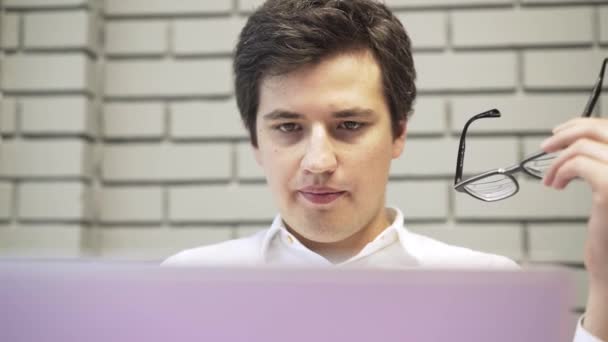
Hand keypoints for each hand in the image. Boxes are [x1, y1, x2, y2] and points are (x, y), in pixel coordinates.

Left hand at [541, 117, 607, 339]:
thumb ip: (603, 166)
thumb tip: (581, 144)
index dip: (585, 126)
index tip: (563, 132)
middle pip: (603, 129)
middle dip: (569, 132)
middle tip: (548, 145)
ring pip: (585, 145)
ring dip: (559, 159)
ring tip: (551, 177)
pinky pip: (577, 164)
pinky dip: (560, 171)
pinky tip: (556, 185)